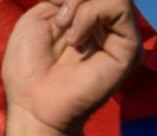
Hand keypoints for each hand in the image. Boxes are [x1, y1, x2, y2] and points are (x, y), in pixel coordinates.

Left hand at [3, 0, 141, 135]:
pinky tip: (75, 39)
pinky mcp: (129, 47)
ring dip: (80, 3)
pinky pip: (119, 6)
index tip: (52, 6)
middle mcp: (107, 23)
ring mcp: (119, 34)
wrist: (33, 105)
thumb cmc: (28, 68)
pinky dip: (90, 14)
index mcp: (86, 16)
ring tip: (64, 29)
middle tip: (58, 19)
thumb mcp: (37, 17)